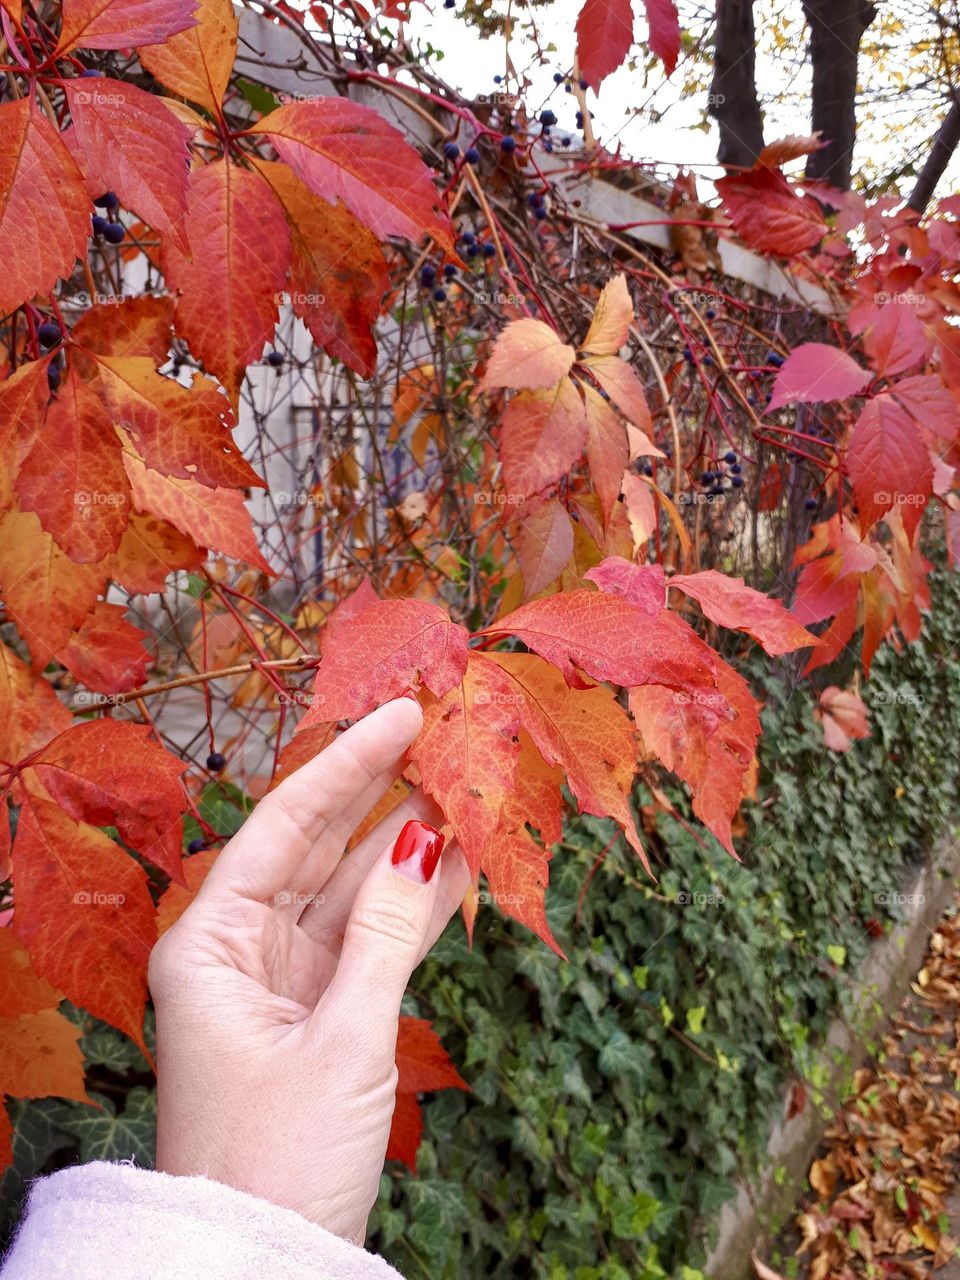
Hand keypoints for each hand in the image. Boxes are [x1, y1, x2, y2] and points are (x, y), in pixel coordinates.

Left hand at [148, 698, 468, 1242]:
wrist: (263, 1262)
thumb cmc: (278, 1156)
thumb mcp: (340, 1039)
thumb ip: (386, 934)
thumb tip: (426, 839)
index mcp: (210, 942)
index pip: (286, 824)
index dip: (348, 763)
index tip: (404, 712)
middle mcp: (240, 948)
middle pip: (318, 847)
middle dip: (379, 791)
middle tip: (441, 732)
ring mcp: (283, 978)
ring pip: (352, 891)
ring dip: (407, 845)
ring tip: (465, 784)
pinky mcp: (319, 1010)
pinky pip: (370, 940)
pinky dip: (413, 906)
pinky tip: (459, 859)